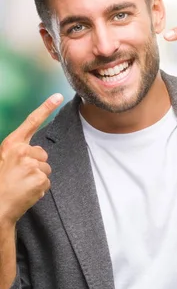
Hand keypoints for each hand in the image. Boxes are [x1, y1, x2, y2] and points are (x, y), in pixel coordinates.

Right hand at [0, 94, 62, 225]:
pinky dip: (40, 188)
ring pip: (46, 168)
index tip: (58, 96)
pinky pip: (47, 181)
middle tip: (19, 176)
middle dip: (36, 164)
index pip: (31, 122)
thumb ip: (20, 153)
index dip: (45, 108)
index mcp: (11, 144)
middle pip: (43, 153)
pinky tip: (27, 192)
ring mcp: (32, 164)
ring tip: (21, 185)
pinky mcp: (40, 177)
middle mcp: (22, 151)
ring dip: (37, 177)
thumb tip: (37, 154)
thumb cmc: (0, 183)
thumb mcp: (5, 161)